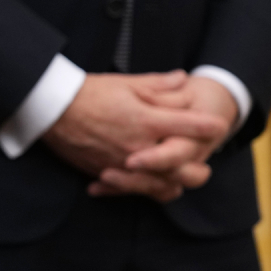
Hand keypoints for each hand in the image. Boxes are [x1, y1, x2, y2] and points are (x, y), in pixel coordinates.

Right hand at [92, 75, 239, 201]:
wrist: (52, 110)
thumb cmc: (88, 93)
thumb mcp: (124, 82)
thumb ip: (157, 84)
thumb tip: (182, 79)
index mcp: (147, 121)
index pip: (189, 126)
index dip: (208, 125)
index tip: (219, 125)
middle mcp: (140, 147)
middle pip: (183, 168)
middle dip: (199, 167)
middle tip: (203, 161)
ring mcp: (124, 165)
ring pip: (163, 186)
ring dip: (175, 182)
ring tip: (179, 176)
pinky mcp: (107, 174)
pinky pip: (134, 191)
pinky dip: (146, 190)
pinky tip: (148, 183)